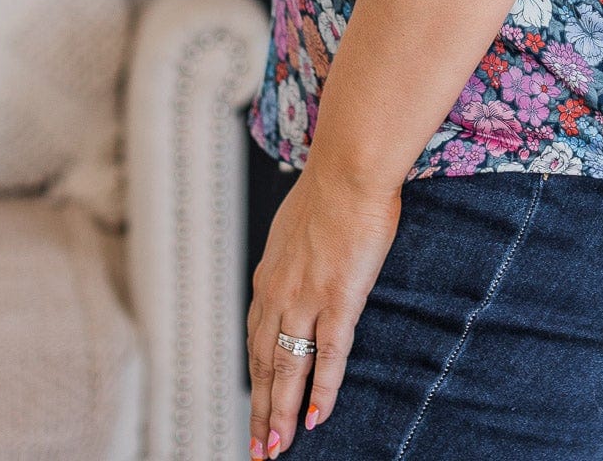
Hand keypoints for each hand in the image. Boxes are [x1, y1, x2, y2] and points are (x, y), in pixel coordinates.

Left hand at [246, 162, 401, 455]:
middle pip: (265, 365)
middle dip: (261, 410)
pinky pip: (328, 354)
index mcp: (269, 277)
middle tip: (258, 449)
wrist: (347, 169)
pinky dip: (323, 389)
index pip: (255, 341)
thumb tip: (297, 264)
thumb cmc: (329, 188)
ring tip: (277, 448)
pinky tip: (317, 416)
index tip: (255, 410)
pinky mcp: (338, 298)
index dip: (255, 381)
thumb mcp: (294, 226)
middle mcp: (279, 294)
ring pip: (288, 368)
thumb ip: (293, 255)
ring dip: (281, 412)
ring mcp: (307, 298)